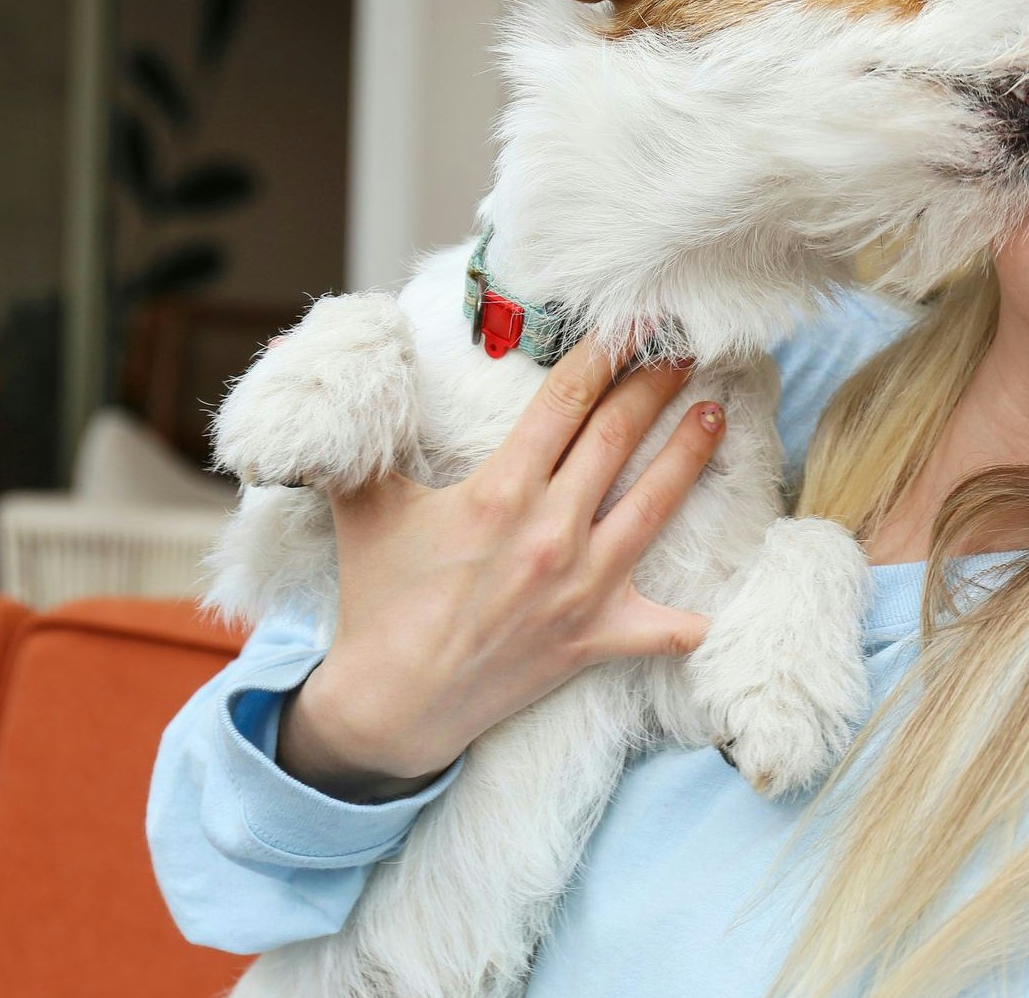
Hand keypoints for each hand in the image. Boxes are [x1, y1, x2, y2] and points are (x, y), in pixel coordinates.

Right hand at [275, 340, 723, 802]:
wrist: (391, 704)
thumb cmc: (379, 598)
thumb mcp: (364, 508)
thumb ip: (359, 438)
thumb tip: (311, 359)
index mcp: (499, 492)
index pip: (564, 403)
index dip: (602, 356)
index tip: (631, 325)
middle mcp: (549, 533)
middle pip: (618, 439)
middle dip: (656, 386)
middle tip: (689, 350)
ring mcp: (580, 588)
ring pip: (655, 507)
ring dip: (690, 455)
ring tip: (716, 415)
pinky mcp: (595, 639)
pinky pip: (661, 629)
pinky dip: (688, 619)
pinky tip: (714, 603)